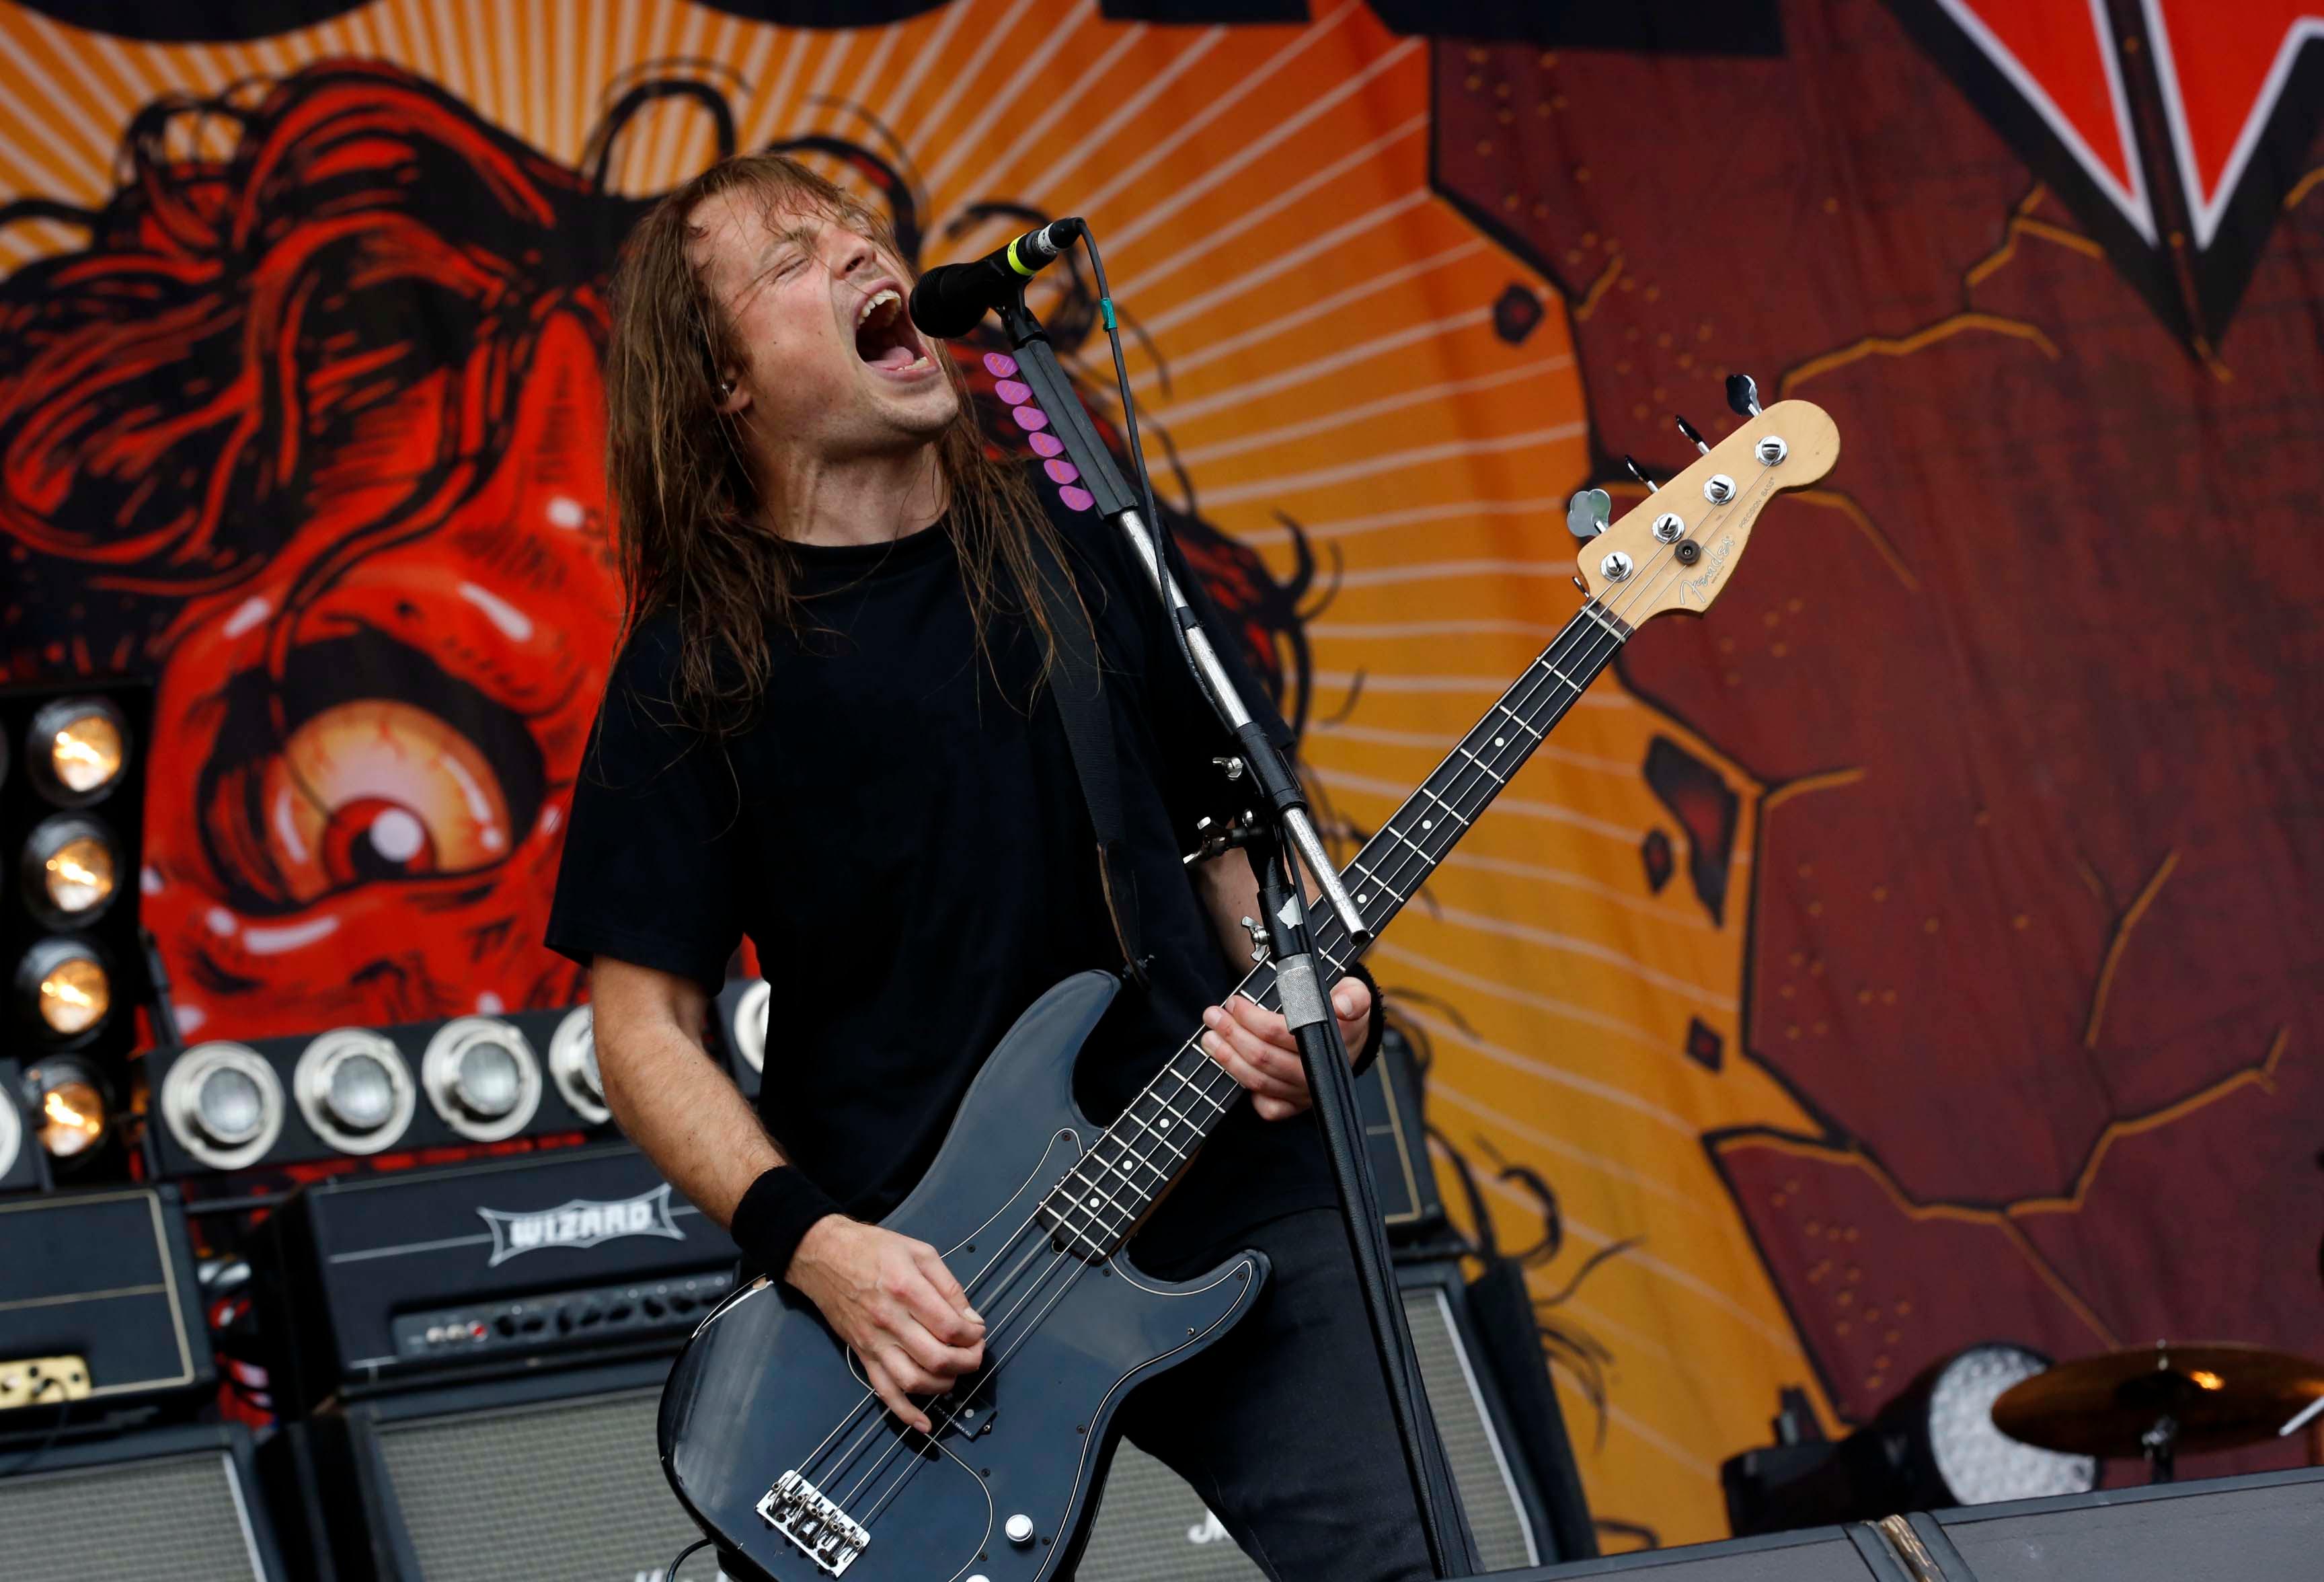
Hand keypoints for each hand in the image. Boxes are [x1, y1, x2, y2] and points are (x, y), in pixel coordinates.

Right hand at [786, 1216, 984, 1432]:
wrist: (823, 1256)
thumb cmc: (874, 1248)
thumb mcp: (919, 1252)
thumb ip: (948, 1286)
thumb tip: (971, 1320)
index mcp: (905, 1288)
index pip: (949, 1326)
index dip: (973, 1335)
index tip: (978, 1331)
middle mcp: (889, 1320)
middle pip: (936, 1358)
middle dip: (966, 1362)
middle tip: (974, 1353)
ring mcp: (874, 1342)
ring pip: (913, 1381)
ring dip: (944, 1385)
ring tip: (955, 1373)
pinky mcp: (862, 1356)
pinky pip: (884, 1392)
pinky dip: (906, 1413)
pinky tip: (925, 1424)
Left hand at [1199, 976, 1371, 1120]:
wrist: (1353, 1041)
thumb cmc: (1345, 1014)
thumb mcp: (1355, 996)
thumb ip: (1354, 998)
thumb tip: (1343, 1007)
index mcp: (1330, 1044)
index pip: (1279, 1033)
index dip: (1252, 1019)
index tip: (1234, 1002)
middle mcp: (1316, 1074)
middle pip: (1263, 1057)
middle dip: (1232, 1034)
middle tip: (1213, 1015)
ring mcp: (1305, 1093)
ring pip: (1259, 1081)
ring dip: (1228, 1059)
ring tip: (1210, 1037)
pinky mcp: (1297, 1106)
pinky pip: (1269, 1109)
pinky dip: (1249, 1092)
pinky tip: (1232, 1070)